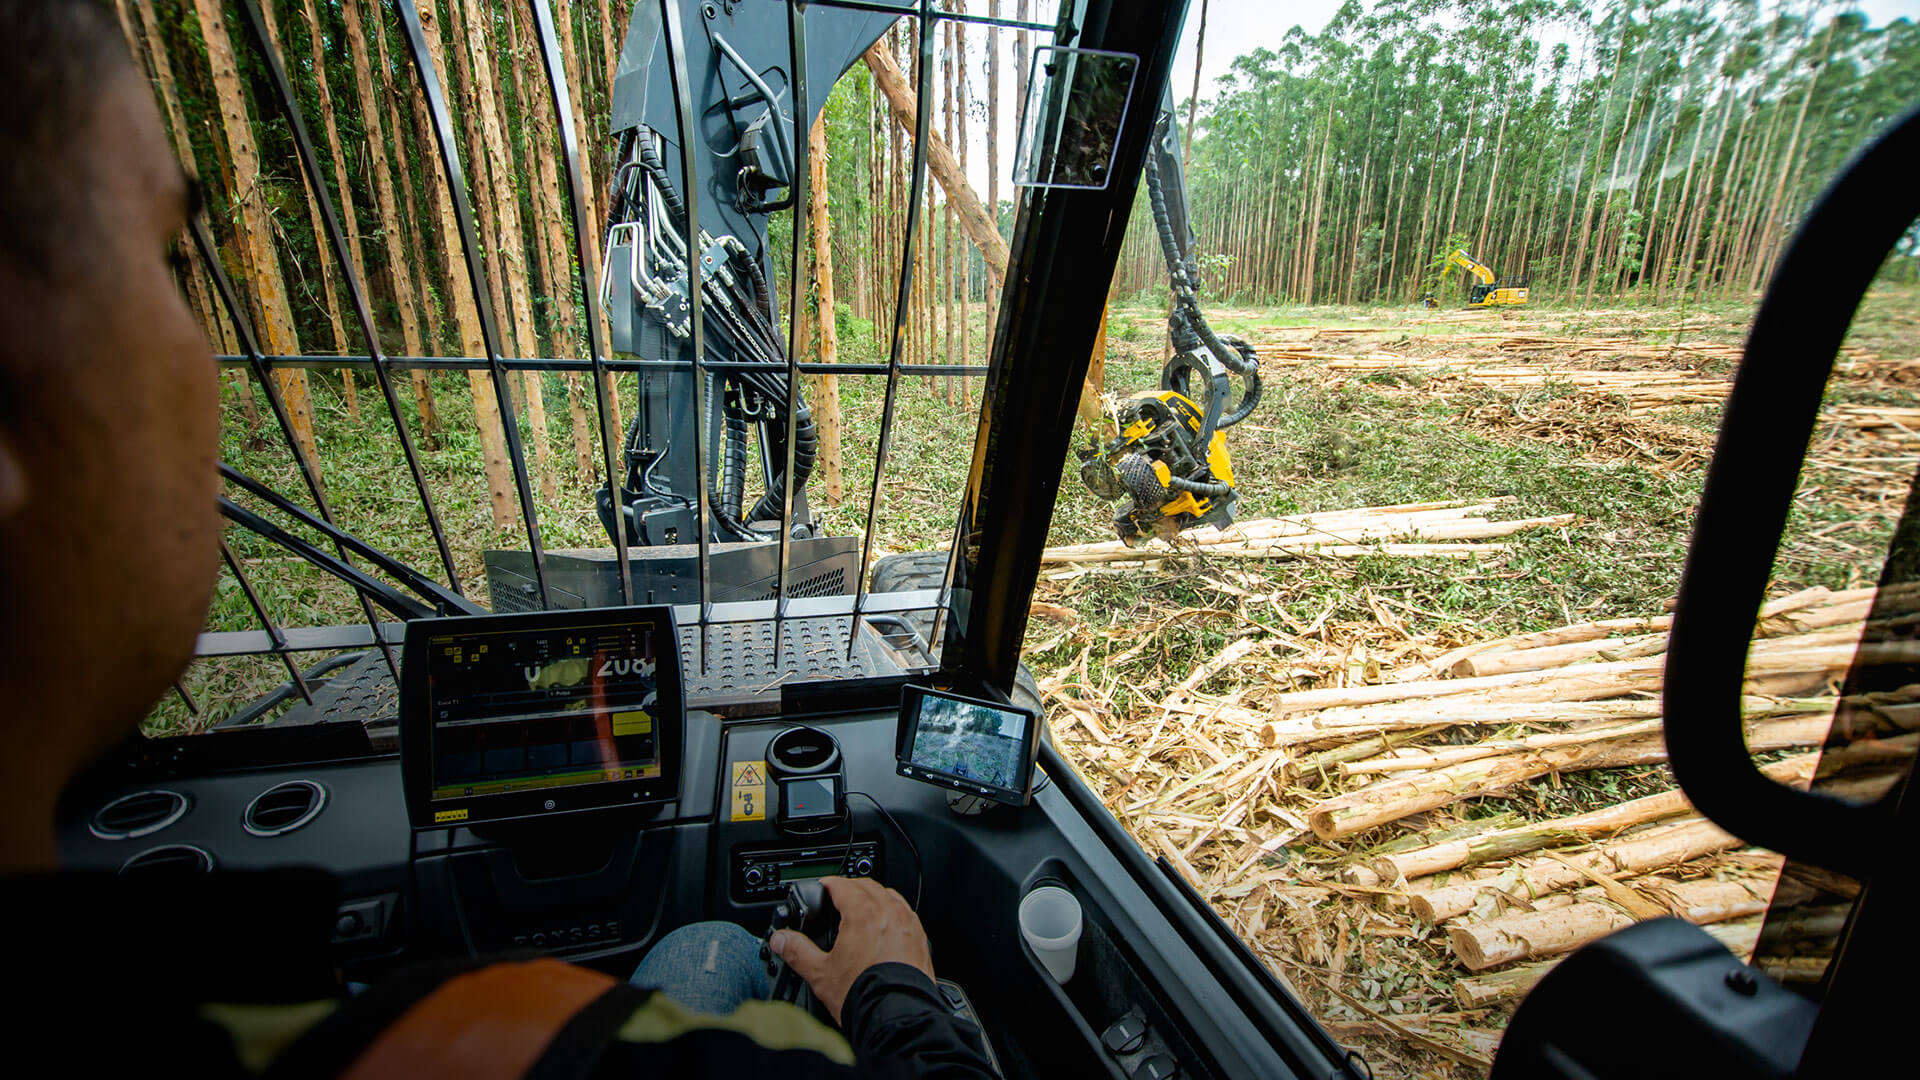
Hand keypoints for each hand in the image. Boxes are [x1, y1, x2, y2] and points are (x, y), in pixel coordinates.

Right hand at [770, 876, 932, 1024]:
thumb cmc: (864, 995)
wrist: (895, 1018)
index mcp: (863, 914)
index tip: (822, 887)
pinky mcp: (921, 941)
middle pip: (869, 886)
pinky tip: (886, 930)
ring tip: (862, 910)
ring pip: (891, 897)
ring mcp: (909, 926)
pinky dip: (894, 914)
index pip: (843, 885)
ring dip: (875, 898)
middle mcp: (890, 914)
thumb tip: (781, 940)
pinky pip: (907, 915)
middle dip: (851, 888)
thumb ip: (797, 951)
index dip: (829, 884)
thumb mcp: (820, 974)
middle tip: (838, 897)